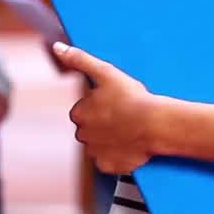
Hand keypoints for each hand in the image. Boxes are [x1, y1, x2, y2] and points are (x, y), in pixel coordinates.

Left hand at [52, 41, 156, 174]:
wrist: (155, 124)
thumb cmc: (132, 98)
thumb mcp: (105, 72)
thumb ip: (79, 59)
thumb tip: (58, 48)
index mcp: (79, 113)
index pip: (82, 111)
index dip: (98, 107)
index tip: (113, 104)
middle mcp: (82, 135)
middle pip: (89, 129)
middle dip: (101, 125)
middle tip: (122, 118)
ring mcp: (95, 152)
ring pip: (98, 145)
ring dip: (108, 140)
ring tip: (127, 131)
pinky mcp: (109, 166)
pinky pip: (109, 162)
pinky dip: (116, 156)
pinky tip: (128, 146)